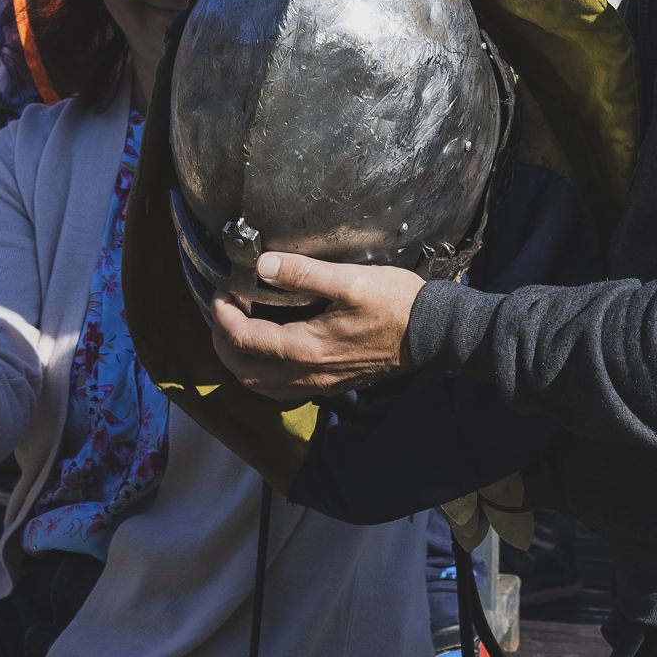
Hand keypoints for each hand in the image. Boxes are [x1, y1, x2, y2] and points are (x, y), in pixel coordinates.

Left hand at [208, 252, 425, 400]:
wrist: (433, 334)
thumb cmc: (395, 302)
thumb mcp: (349, 280)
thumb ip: (303, 273)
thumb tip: (262, 266)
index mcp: (306, 347)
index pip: (244, 339)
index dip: (223, 315)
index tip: (222, 291)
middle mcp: (308, 373)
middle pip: (245, 370)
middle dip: (223, 342)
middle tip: (222, 311)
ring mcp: (320, 383)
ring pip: (262, 387)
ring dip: (241, 362)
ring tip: (238, 330)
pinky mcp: (332, 384)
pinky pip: (283, 390)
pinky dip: (263, 374)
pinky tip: (269, 351)